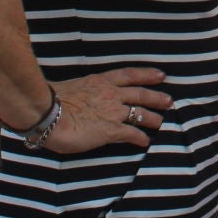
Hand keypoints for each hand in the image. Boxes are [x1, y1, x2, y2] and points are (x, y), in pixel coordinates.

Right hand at [44, 67, 171, 152]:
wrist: (47, 114)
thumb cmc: (51, 100)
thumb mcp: (72, 87)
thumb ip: (84, 91)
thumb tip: (83, 96)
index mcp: (100, 81)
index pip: (129, 74)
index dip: (147, 74)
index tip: (160, 75)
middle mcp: (111, 94)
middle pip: (140, 94)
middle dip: (156, 97)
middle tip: (169, 100)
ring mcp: (113, 112)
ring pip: (140, 114)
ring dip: (153, 118)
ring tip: (161, 122)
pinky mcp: (111, 130)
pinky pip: (132, 134)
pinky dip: (140, 138)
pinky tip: (145, 142)